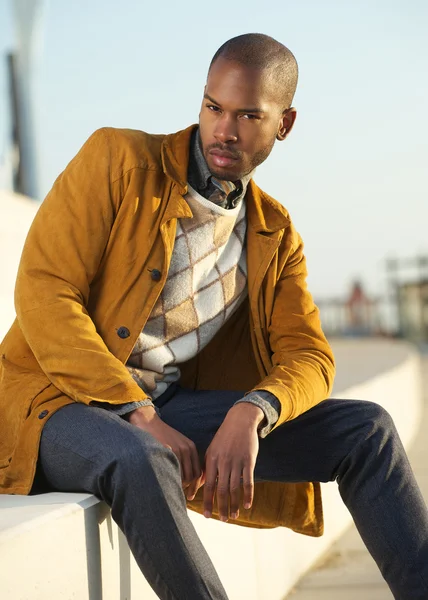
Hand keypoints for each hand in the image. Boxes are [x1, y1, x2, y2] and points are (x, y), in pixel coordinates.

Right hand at [128, 406, 203, 499]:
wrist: (147, 421)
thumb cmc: (160, 435)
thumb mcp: (177, 444)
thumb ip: (184, 458)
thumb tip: (187, 480)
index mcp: (190, 448)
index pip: (198, 472)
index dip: (195, 486)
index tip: (189, 494)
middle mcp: (186, 449)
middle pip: (192, 477)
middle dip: (187, 489)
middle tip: (180, 495)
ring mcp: (176, 450)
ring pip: (182, 476)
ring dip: (177, 485)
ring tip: (170, 489)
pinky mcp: (166, 450)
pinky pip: (171, 470)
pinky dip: (169, 479)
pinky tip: (163, 481)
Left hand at [203, 403, 263, 521]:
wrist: (240, 421)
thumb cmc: (224, 437)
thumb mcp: (212, 450)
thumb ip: (206, 468)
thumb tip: (199, 485)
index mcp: (212, 460)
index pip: (208, 485)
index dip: (207, 501)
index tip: (207, 515)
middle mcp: (223, 462)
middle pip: (221, 489)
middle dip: (222, 507)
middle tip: (223, 520)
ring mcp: (237, 461)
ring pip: (235, 488)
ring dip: (235, 504)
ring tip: (234, 516)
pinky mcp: (249, 460)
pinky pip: (248, 481)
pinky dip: (248, 494)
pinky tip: (248, 505)